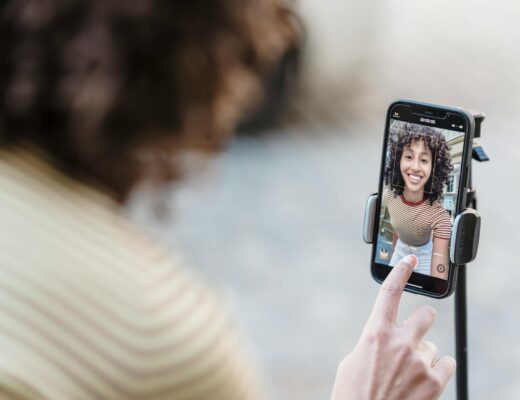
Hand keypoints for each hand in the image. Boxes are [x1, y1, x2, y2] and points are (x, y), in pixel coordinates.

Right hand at [331, 255, 455, 399]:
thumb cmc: (353, 393)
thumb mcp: (353, 361)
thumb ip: (373, 342)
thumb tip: (386, 338)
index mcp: (375, 332)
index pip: (390, 291)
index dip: (401, 271)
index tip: (410, 260)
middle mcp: (400, 342)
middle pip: (426, 314)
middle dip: (422, 321)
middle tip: (416, 333)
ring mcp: (419, 362)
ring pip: (433, 346)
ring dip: (424, 356)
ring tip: (408, 374)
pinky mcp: (434, 382)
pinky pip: (446, 365)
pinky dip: (437, 372)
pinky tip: (422, 382)